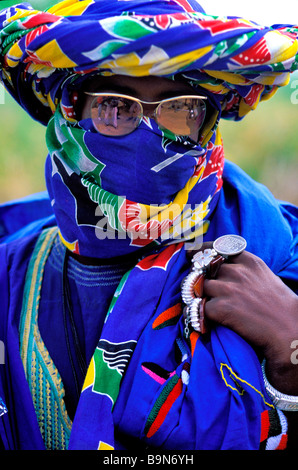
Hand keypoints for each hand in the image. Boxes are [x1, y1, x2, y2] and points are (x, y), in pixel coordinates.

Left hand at [201, 249, 297, 393]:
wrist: (288, 331)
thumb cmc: (280, 308)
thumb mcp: (265, 278)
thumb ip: (245, 271)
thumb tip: (224, 271)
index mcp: (249, 262)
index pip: (216, 248)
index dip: (201, 250)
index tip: (191, 253)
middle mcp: (237, 272)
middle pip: (203, 268)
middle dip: (197, 276)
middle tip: (193, 284)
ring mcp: (227, 289)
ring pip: (198, 286)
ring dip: (196, 295)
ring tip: (199, 304)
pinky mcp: (220, 308)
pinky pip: (198, 306)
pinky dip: (197, 312)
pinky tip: (202, 318)